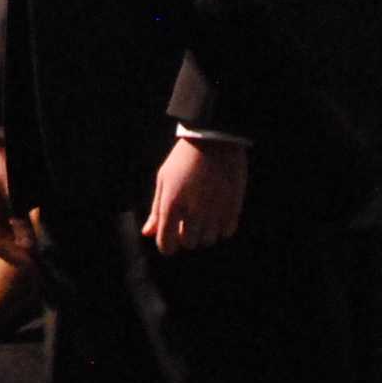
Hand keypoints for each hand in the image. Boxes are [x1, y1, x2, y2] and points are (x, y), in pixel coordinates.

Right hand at [0, 142, 35, 266]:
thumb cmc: (5, 161)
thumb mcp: (15, 191)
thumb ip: (22, 221)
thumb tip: (30, 248)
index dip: (16, 258)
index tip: (35, 266)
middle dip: (17, 252)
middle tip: (39, 262)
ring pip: (0, 235)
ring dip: (17, 242)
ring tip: (37, 250)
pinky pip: (3, 224)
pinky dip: (15, 231)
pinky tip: (30, 234)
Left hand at [144, 135, 247, 255]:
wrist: (214, 138)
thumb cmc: (183, 158)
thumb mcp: (164, 179)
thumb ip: (156, 210)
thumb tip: (147, 233)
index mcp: (172, 204)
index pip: (166, 244)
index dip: (167, 244)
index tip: (170, 238)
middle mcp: (193, 211)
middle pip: (189, 244)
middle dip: (186, 236)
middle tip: (188, 220)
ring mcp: (214, 210)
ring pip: (208, 240)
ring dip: (205, 232)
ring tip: (204, 214)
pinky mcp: (233, 206)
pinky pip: (226, 232)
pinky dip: (221, 227)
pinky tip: (218, 213)